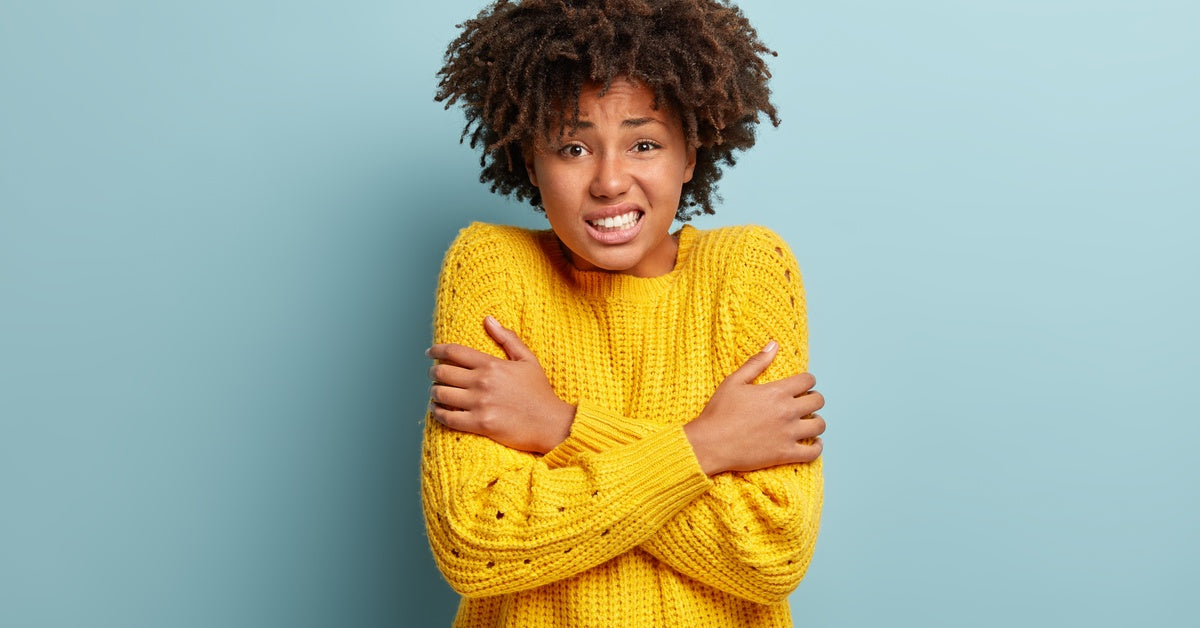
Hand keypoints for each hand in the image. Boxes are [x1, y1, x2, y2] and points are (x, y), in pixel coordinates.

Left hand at [426, 316, 574, 453]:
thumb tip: (488, 319)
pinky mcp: (480, 424)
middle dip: (433, 373)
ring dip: (435, 392)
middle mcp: (482, 382)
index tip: (430, 353)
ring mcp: (480, 404)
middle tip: (433, 375)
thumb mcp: (527, 360)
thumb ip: (507, 338)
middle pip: (442, 373)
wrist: (551, 423)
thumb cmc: (540, 392)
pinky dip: (438, 413)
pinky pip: (447, 417)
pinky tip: (438, 410)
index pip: (454, 352)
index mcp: (492, 365)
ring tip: (437, 393)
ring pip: (441, 394)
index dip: (437, 351)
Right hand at [684, 341, 825, 475]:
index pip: (808, 380)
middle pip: (818, 400)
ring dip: (816, 421)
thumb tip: (773, 344)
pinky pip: (813, 452)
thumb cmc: (719, 412)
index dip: (807, 381)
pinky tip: (812, 444)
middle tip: (805, 403)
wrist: (710, 444)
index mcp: (776, 392)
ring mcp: (788, 434)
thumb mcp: (734, 381)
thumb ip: (756, 363)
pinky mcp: (785, 454)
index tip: (802, 385)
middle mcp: (787, 411)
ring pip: (819, 425)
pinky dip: (816, 447)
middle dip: (813, 398)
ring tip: (808, 422)